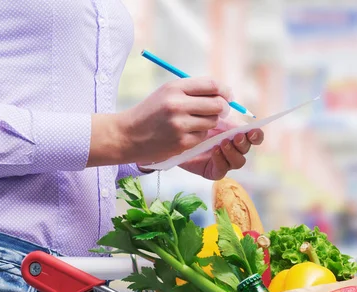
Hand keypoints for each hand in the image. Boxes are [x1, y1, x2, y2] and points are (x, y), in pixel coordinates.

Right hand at [88, 77, 231, 166]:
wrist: (128, 135)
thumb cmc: (151, 112)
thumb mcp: (167, 92)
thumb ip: (192, 91)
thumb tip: (223, 94)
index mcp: (175, 87)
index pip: (211, 85)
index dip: (225, 91)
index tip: (228, 96)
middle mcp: (178, 104)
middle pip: (217, 105)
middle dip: (223, 108)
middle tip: (221, 111)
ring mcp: (180, 125)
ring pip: (212, 122)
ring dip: (209, 123)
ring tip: (194, 122)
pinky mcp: (181, 142)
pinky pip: (203, 136)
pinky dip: (199, 135)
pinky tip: (186, 134)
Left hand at [179, 117, 263, 179]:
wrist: (170, 135)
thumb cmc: (191, 122)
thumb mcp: (208, 115)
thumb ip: (224, 117)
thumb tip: (240, 120)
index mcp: (236, 133)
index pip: (253, 136)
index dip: (257, 135)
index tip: (253, 131)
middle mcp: (233, 148)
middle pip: (247, 148)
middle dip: (244, 142)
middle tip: (236, 136)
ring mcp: (224, 160)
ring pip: (239, 161)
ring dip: (233, 152)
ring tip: (222, 143)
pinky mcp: (213, 171)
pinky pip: (223, 170)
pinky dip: (221, 160)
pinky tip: (214, 151)